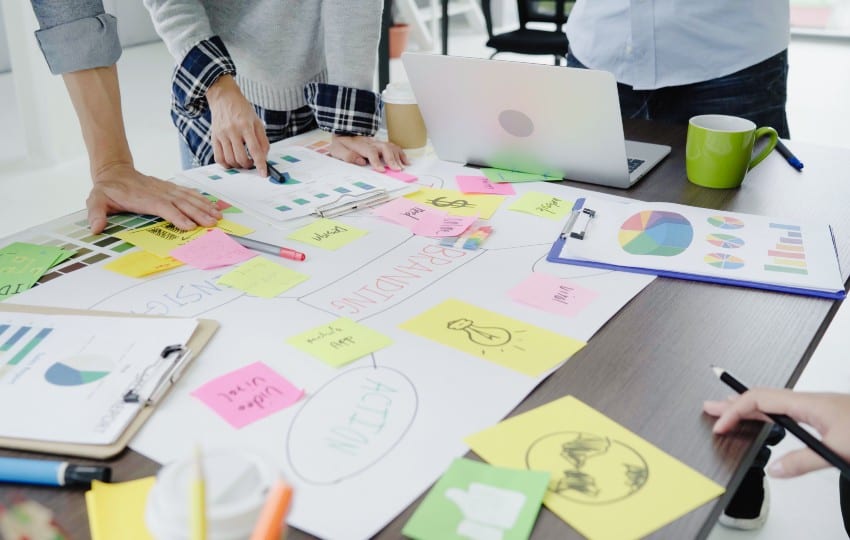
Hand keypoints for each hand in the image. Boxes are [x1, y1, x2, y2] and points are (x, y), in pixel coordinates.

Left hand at [88, 162, 220, 232]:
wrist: (114, 171)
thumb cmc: (107, 189)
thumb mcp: (96, 199)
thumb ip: (96, 213)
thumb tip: (96, 227)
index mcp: (143, 198)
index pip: (163, 207)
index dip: (177, 216)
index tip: (189, 226)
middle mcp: (158, 192)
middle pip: (181, 202)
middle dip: (198, 213)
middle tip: (212, 223)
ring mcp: (165, 189)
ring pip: (188, 197)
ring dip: (203, 207)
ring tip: (217, 216)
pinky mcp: (169, 188)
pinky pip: (188, 193)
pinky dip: (200, 199)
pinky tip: (210, 204)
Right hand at [206, 75, 268, 175]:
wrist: (223, 97)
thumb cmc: (242, 110)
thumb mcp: (257, 122)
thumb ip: (263, 140)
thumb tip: (263, 158)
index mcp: (246, 126)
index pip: (255, 150)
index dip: (260, 164)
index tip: (263, 173)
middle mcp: (233, 130)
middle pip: (241, 158)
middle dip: (248, 165)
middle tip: (251, 163)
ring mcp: (222, 134)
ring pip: (229, 160)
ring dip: (238, 166)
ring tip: (242, 161)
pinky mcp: (214, 137)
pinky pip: (218, 157)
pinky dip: (226, 164)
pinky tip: (231, 161)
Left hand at [329, 134, 408, 171]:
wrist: (343, 132)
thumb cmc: (340, 144)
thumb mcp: (337, 150)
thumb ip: (347, 156)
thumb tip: (361, 161)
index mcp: (360, 145)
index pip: (370, 152)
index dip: (376, 161)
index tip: (382, 170)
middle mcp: (371, 142)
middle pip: (384, 148)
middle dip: (392, 159)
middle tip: (397, 170)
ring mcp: (377, 142)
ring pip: (391, 147)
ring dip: (398, 157)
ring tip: (402, 167)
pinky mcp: (381, 144)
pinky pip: (393, 147)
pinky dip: (401, 153)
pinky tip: (405, 161)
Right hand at [704, 389, 849, 477]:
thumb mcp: (839, 451)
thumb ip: (804, 460)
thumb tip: (776, 469)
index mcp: (810, 403)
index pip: (761, 400)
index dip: (736, 410)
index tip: (721, 424)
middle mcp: (811, 402)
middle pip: (763, 397)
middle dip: (734, 402)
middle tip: (709, 408)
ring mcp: (818, 408)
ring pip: (774, 403)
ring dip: (749, 407)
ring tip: (728, 412)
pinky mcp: (825, 417)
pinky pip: (786, 411)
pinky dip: (766, 415)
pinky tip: (763, 422)